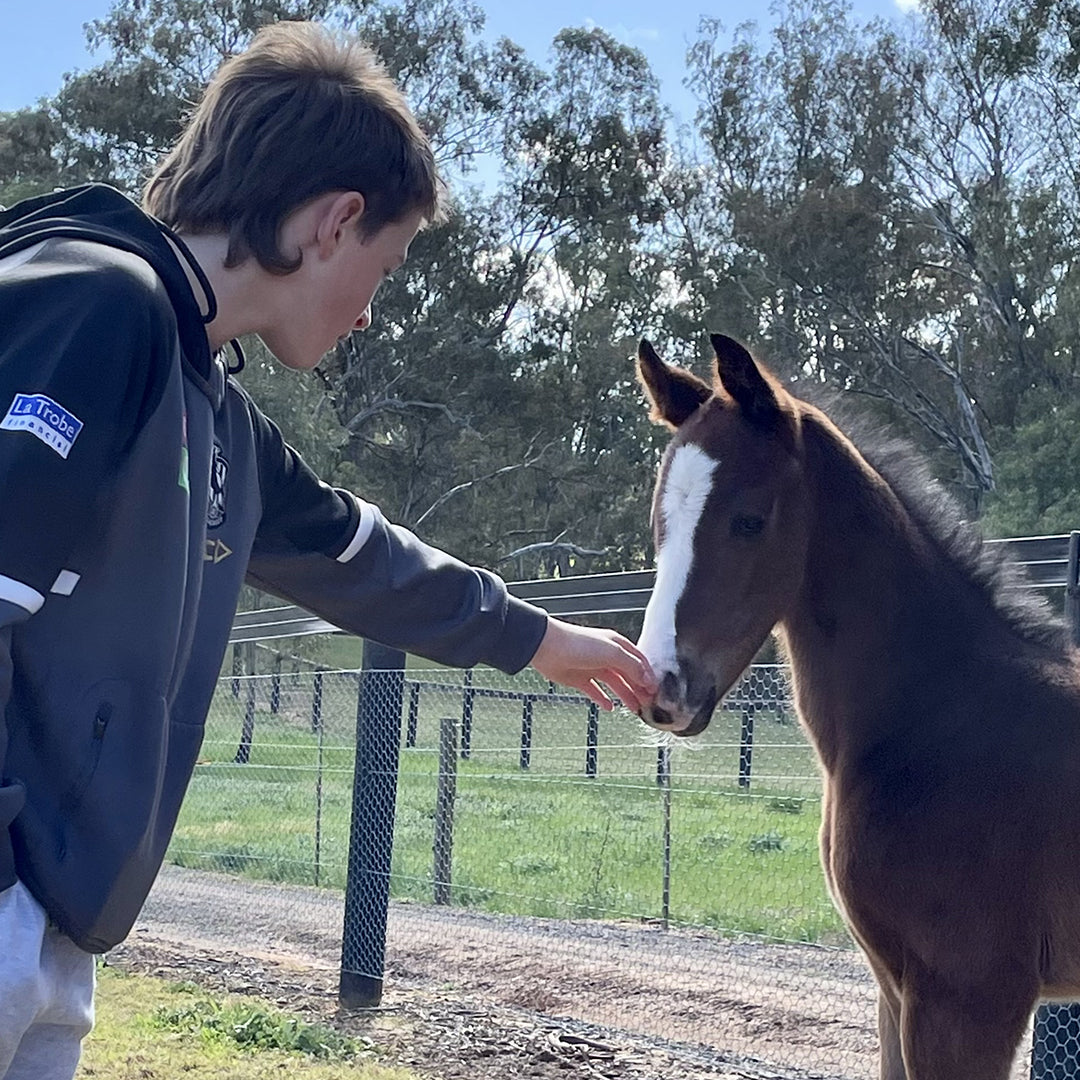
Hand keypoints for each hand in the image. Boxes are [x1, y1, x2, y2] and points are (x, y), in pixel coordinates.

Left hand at [529, 618, 656, 713]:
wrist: (547, 647)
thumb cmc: (579, 644)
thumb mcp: (612, 653)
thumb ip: (632, 666)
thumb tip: (648, 680)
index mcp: (617, 646)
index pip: (639, 662)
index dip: (649, 676)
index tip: (657, 692)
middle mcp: (607, 656)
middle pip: (629, 675)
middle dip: (640, 689)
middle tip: (649, 705)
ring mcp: (593, 668)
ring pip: (615, 685)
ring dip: (626, 696)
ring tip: (635, 709)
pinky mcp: (580, 679)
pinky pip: (595, 691)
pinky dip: (603, 699)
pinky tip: (610, 708)